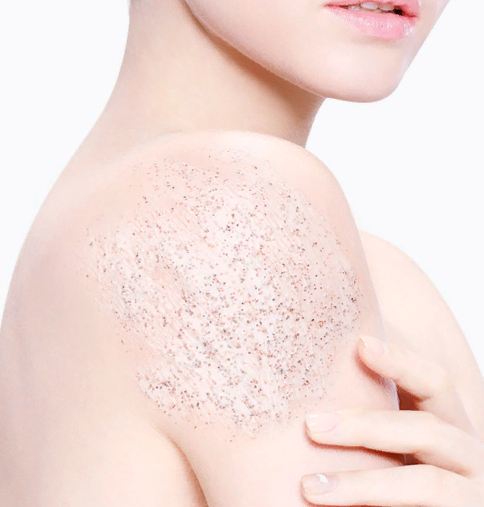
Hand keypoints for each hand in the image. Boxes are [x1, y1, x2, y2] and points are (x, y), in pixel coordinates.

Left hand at [301, 334, 483, 505]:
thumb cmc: (405, 468)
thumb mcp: (396, 439)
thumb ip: (376, 410)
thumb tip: (324, 360)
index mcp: (448, 424)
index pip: (434, 382)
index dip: (401, 361)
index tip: (360, 343)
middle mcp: (466, 455)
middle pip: (427, 430)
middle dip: (364, 427)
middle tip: (311, 425)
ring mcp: (471, 494)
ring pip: (426, 484)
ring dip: (363, 484)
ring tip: (310, 486)